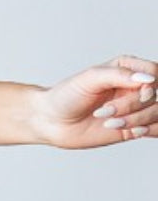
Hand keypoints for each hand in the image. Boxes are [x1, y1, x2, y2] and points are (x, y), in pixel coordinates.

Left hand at [31, 54, 156, 148]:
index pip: (154, 71)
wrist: (52, 121)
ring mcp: (134, 109)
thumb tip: (148, 78)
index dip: (149, 83)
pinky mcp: (133, 127)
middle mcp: (133, 87)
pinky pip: (157, 128)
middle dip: (131, 105)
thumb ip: (120, 75)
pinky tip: (131, 130)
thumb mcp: (90, 79)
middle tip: (105, 111)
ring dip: (135, 119)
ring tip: (108, 122)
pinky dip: (149, 130)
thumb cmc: (66, 96)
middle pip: (154, 94)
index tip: (131, 91)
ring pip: (156, 112)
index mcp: (126, 69)